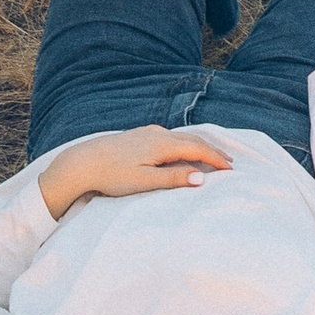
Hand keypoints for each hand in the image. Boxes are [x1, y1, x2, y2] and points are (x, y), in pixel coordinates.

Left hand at [39, 125, 232, 219]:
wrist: (82, 163)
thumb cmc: (112, 175)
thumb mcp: (144, 182)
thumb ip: (172, 179)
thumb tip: (201, 178)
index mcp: (162, 144)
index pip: (197, 148)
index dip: (216, 158)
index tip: (232, 169)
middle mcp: (157, 133)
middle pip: (192, 139)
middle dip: (212, 150)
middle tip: (229, 162)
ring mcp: (147, 132)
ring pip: (181, 136)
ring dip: (199, 145)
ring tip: (211, 156)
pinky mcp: (138, 135)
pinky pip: (170, 136)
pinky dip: (185, 143)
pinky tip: (183, 150)